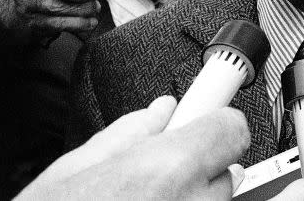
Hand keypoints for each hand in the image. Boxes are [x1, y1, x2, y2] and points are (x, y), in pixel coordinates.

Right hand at [17, 96, 249, 199]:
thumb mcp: (71, 170)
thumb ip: (126, 133)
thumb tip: (159, 111)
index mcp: (168, 170)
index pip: (232, 129)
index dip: (213, 121)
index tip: (204, 118)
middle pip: (223, 171)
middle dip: (195, 165)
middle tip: (150, 174)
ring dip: (188, 198)